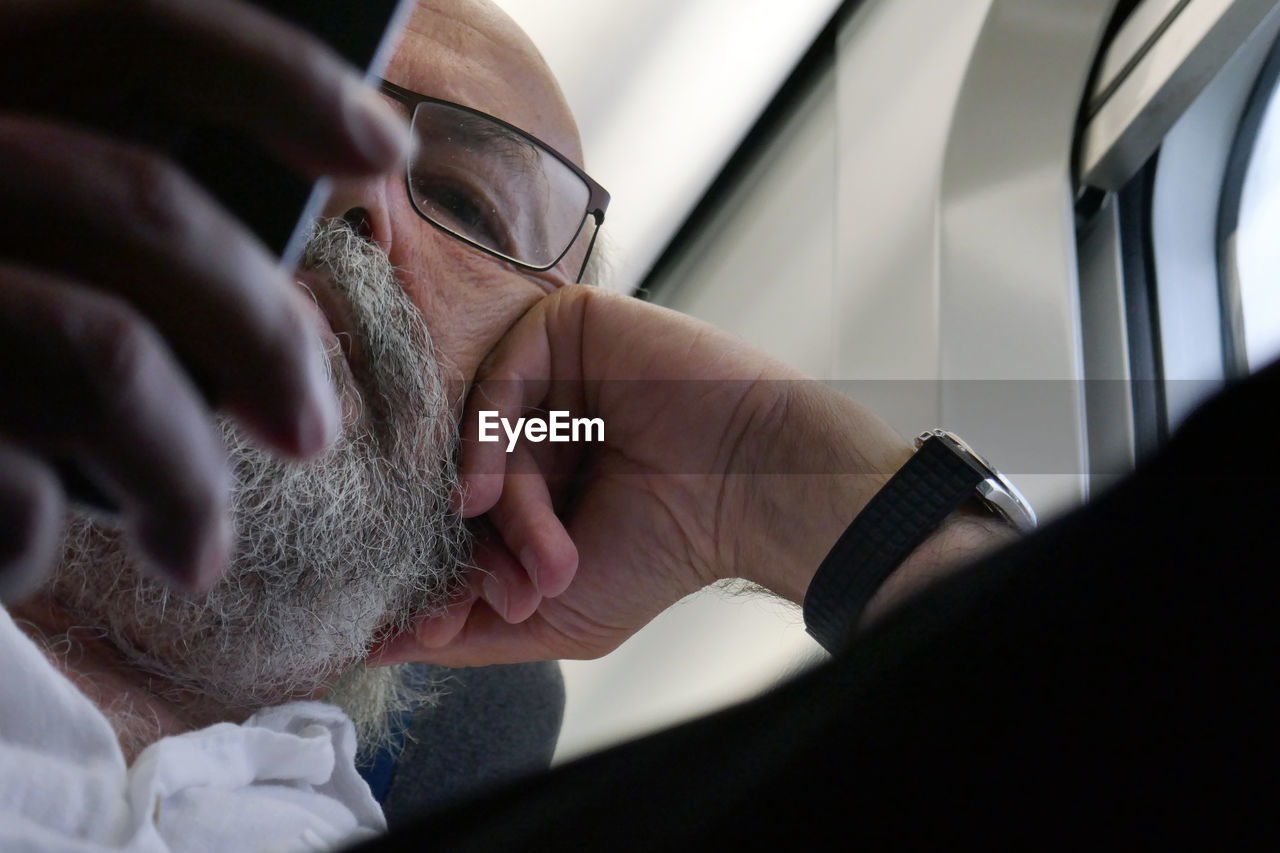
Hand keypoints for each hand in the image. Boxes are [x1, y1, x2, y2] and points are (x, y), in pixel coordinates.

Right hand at [0, 0, 409, 601]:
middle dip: (264, 331)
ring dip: (184, 477)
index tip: (385, 145)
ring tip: (201, 551)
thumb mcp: (6, 216)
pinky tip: (30, 551)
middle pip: (145, 206)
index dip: (279, 75)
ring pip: (104, 352)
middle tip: (312, 432)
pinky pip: (6, 485)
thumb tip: (277, 248)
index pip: (134, 22)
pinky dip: (35, 536)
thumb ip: (94, 199)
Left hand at [372, 285, 921, 665]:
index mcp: (537, 481)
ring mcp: (548, 374)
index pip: (452, 513)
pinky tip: (494, 493)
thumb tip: (377, 645)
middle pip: (455, 470)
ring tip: (548, 554)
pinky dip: (485, 441)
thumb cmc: (667, 552)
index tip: (433, 616)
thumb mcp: (554, 614)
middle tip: (517, 591)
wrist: (748, 488)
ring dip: (499, 506)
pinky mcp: (563, 328)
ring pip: (475, 430)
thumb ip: (464, 627)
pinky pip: (497, 377)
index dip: (440, 565)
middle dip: (475, 546)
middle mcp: (536, 424)